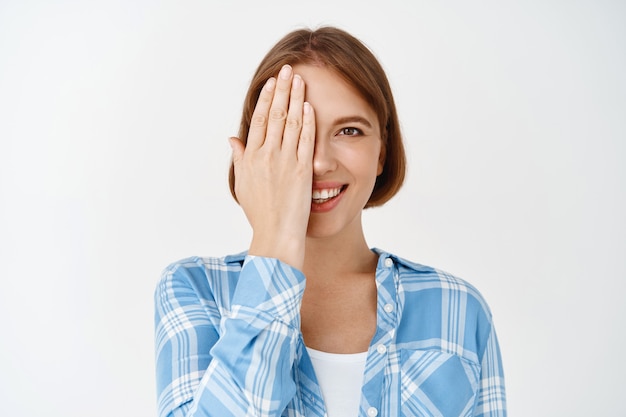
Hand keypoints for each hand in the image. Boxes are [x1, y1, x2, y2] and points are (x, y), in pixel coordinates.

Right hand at [229, 65, 315, 269]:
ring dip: (296, 98)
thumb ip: (240, 158)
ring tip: (300, 79)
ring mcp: (285, 162)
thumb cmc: (260, 213)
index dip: (266, 98)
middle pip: (275, 114)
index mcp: (252, 157)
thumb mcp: (243, 184)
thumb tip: (232, 139)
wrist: (276, 234)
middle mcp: (267, 156)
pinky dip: (308, 121)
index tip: (271, 82)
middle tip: (288, 69)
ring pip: (291, 122)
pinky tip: (309, 105)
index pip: (259, 119)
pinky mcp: (302, 170)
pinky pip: (305, 140)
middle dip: (282, 89)